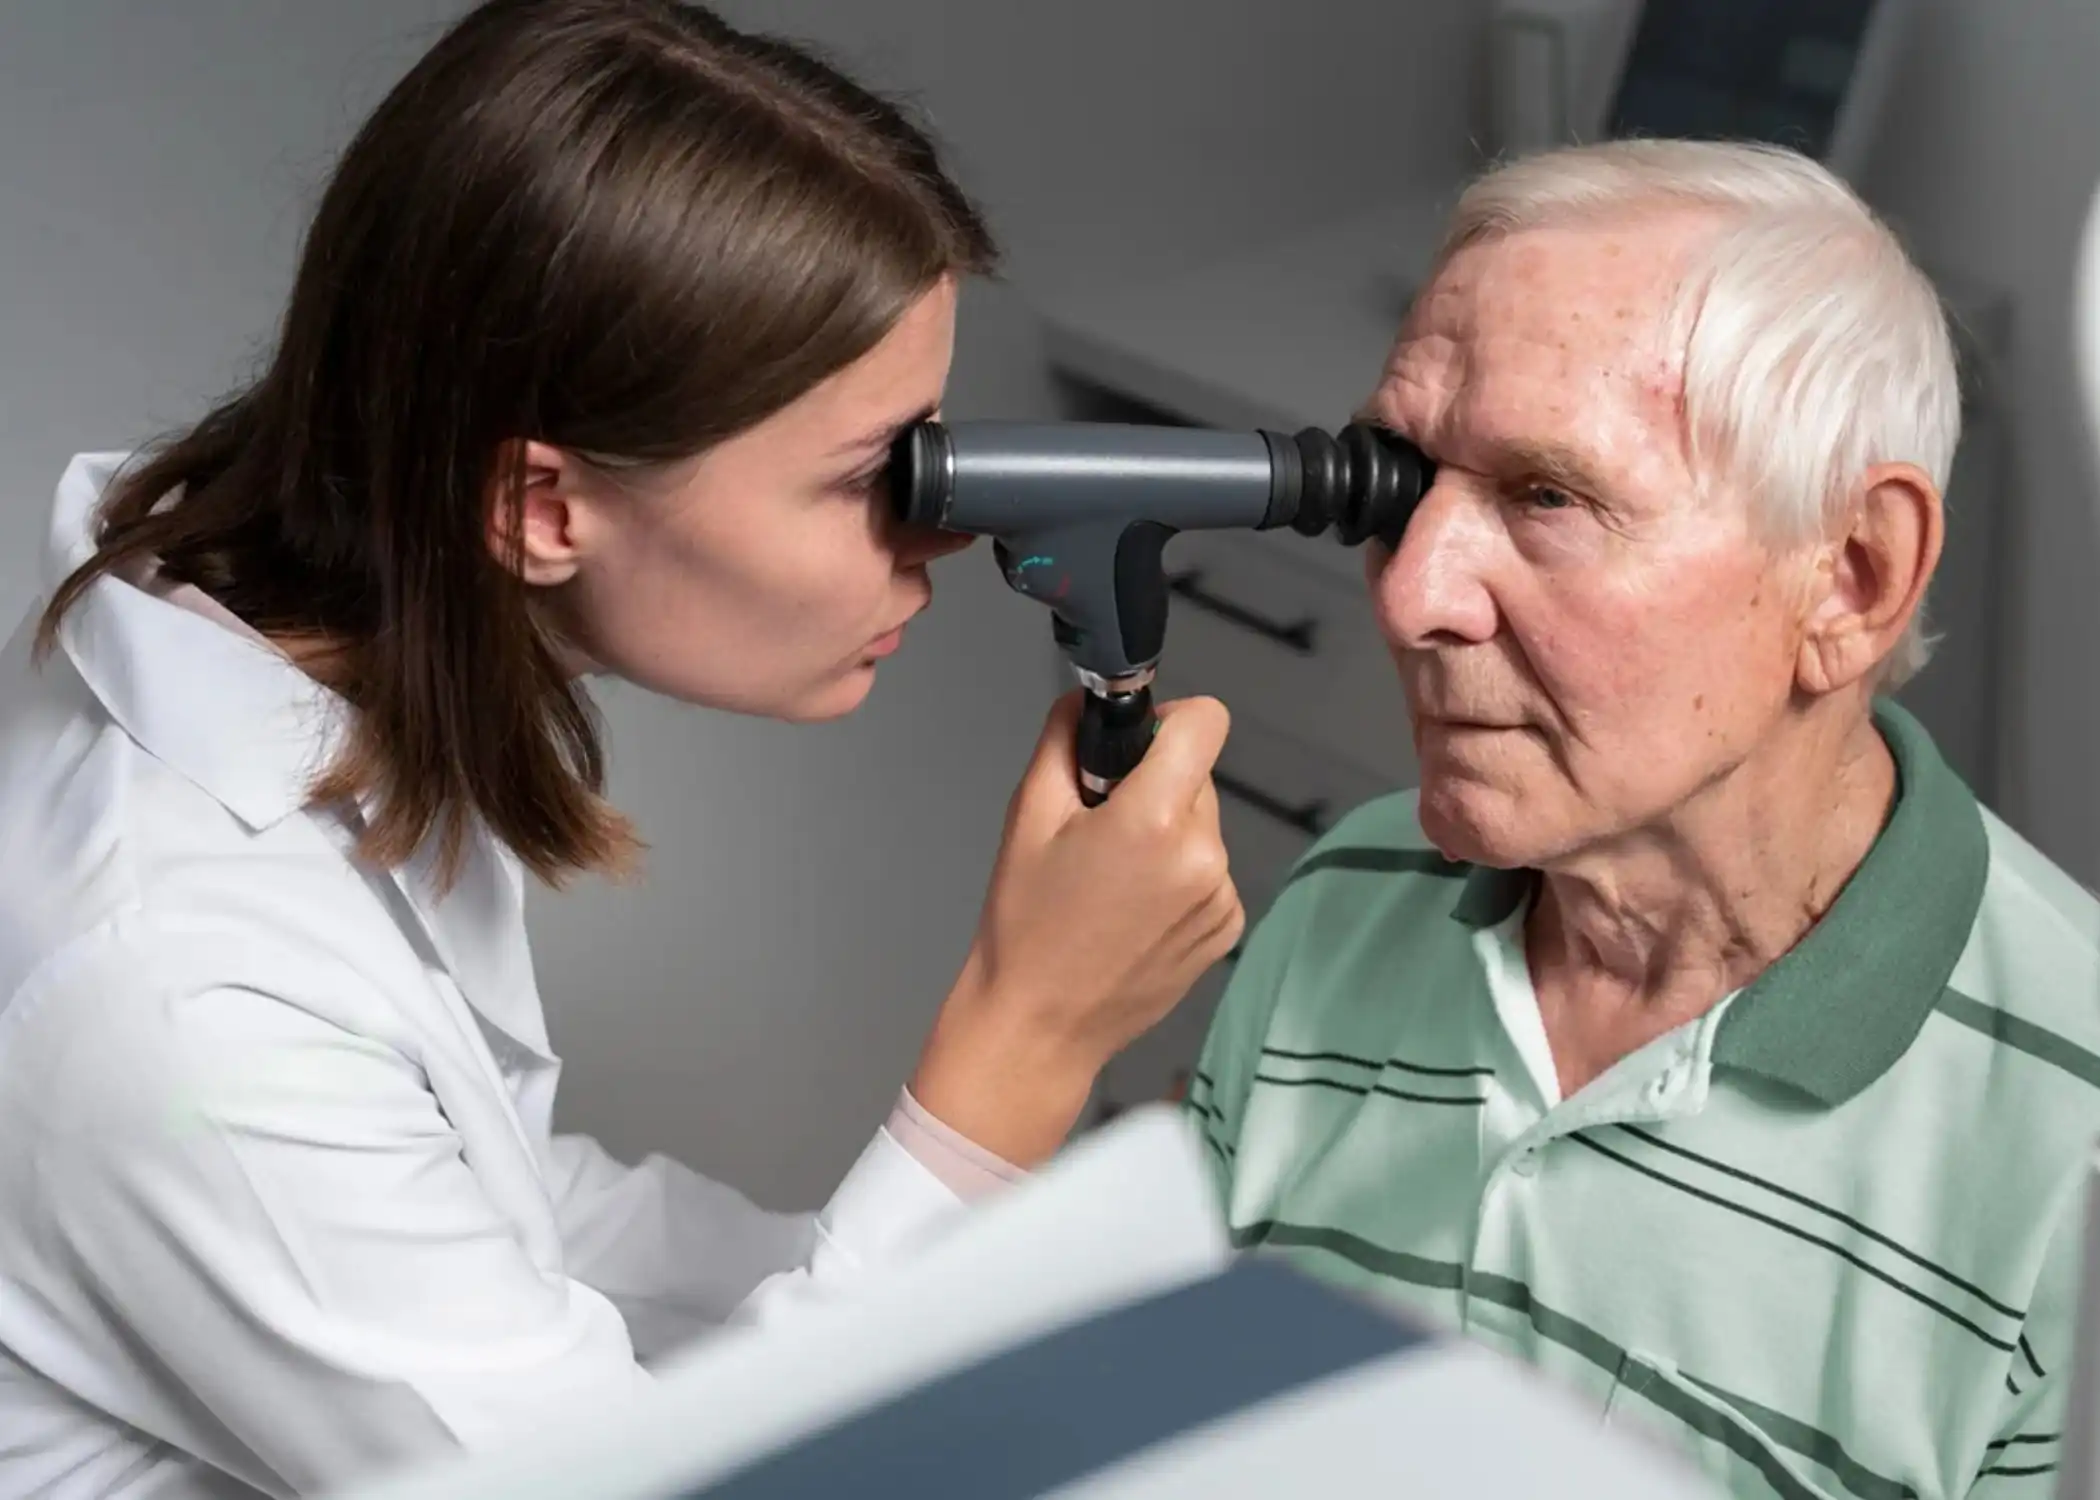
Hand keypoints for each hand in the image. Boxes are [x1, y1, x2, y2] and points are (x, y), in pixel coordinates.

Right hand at [909, 690, 1243, 1166]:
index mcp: (1155, 819)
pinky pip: (1210, 872)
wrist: (1039, 1024)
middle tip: (1101, 829)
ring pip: (1204, 826)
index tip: (1135, 747)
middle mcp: (1204, 856)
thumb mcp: (1029, 815)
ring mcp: (1221, 898)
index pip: (1206, 722)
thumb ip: (1062, 740)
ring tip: (1113, 879)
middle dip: (1155, 786)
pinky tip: (1134, 910)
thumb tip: (1086, 702)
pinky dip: (1180, 877)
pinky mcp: (1227, 930)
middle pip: (1199, 776)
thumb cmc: (1026, 922)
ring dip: (1169, 834)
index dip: (1170, 720)